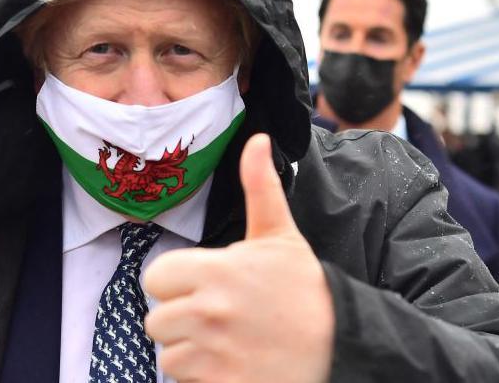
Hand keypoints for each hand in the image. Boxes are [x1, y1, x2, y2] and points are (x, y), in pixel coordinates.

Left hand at [144, 133, 332, 381]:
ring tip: (224, 341)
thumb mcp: (280, 235)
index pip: (156, 277)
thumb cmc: (306, 289)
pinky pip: (184, 381)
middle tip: (215, 317)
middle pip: (156, 320)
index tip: (198, 286)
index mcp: (217, 271)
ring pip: (169, 355)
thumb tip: (256, 140)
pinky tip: (230, 363)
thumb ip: (259, 187)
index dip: (173, 282)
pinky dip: (202, 376)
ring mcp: (215, 353)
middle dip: (180, 320)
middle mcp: (210, 312)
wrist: (343, 343)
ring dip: (189, 351)